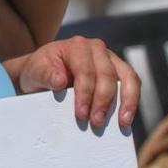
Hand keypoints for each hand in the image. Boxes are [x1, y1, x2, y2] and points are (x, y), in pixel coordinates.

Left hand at [15, 36, 139, 127]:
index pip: (85, 70)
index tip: (81, 114)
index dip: (85, 93)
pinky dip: (132, 100)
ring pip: (127, 77)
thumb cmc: (40, 69)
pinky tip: (126, 117)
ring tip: (122, 122)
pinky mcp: (119, 70)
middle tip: (96, 122)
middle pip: (107, 75)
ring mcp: (110, 58)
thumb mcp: (34, 70)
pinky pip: (132, 83)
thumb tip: (59, 80)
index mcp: (76, 45)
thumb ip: (44, 74)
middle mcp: (96, 48)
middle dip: (103, 101)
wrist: (44, 71)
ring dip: (126, 101)